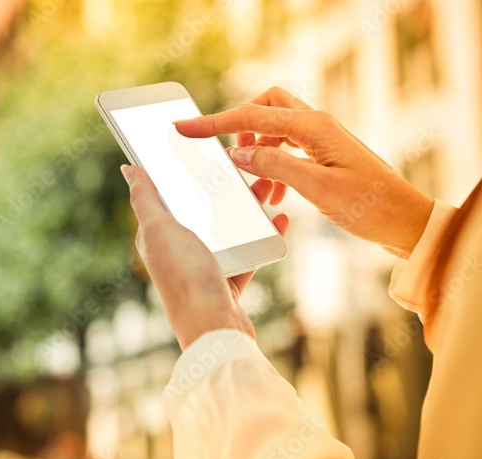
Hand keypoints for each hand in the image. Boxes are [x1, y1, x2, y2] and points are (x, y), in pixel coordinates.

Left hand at [121, 164, 288, 349]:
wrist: (216, 331)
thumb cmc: (185, 278)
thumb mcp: (160, 232)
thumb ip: (145, 200)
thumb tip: (129, 168)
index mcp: (157, 236)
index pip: (166, 193)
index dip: (178, 168)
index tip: (199, 144)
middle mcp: (177, 251)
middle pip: (202, 208)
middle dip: (223, 185)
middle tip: (245, 161)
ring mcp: (203, 267)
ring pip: (229, 228)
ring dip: (248, 207)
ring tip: (268, 185)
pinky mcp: (227, 283)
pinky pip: (248, 252)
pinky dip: (263, 235)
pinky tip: (278, 219)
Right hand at [175, 87, 432, 258]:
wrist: (406, 222)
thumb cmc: (370, 206)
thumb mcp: (316, 188)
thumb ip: (274, 165)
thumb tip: (237, 153)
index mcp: (314, 126)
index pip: (251, 116)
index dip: (213, 123)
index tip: (183, 127)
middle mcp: (318, 124)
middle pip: (265, 104)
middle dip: (240, 125)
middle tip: (228, 155)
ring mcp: (322, 138)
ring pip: (275, 127)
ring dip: (257, 151)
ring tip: (255, 186)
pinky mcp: (324, 154)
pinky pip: (287, 146)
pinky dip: (272, 164)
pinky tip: (274, 192)